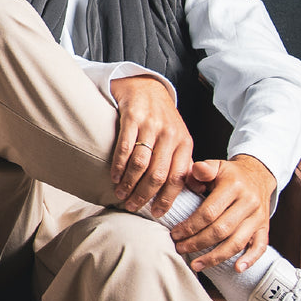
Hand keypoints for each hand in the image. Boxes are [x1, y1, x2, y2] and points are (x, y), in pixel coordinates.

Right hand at [109, 75, 192, 214]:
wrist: (146, 86)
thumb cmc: (162, 118)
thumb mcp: (178, 138)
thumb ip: (181, 161)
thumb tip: (187, 193)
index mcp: (185, 143)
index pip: (178, 178)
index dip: (167, 198)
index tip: (156, 213)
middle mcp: (170, 134)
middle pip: (158, 174)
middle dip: (144, 195)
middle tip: (133, 206)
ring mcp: (151, 125)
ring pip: (141, 163)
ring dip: (129, 183)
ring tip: (121, 194)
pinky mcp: (132, 117)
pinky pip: (125, 147)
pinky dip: (119, 166)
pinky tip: (114, 176)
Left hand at [170, 155, 276, 271]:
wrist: (258, 175)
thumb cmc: (229, 174)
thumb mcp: (216, 165)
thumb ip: (203, 169)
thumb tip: (193, 172)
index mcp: (234, 186)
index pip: (209, 211)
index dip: (190, 226)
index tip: (175, 234)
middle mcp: (249, 203)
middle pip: (221, 230)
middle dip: (198, 243)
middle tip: (180, 248)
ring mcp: (258, 217)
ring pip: (237, 242)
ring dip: (216, 256)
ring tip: (197, 264)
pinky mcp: (265, 228)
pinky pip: (260, 247)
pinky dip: (250, 259)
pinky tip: (237, 269)